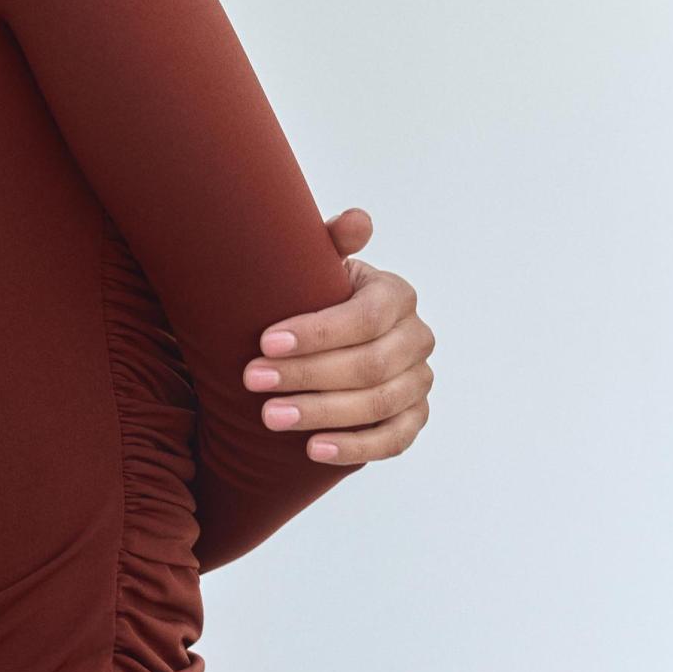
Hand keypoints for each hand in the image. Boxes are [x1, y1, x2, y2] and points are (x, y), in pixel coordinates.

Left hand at [242, 207, 433, 463]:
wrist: (326, 338)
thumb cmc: (315, 296)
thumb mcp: (318, 265)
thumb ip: (332, 242)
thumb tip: (357, 221)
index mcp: (397, 295)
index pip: (365, 318)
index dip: (316, 333)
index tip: (264, 342)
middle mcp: (417, 338)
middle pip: (369, 366)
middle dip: (307, 375)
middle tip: (253, 381)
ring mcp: (419, 381)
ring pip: (378, 405)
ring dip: (321, 413)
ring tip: (270, 416)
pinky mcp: (413, 419)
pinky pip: (392, 441)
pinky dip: (354, 448)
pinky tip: (313, 450)